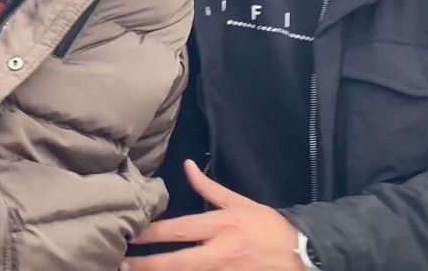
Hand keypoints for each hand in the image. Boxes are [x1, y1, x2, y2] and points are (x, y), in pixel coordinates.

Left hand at [123, 160, 301, 270]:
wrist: (305, 253)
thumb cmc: (268, 226)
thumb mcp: (240, 203)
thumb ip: (209, 188)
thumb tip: (186, 166)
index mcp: (220, 226)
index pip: (178, 229)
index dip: (151, 233)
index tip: (130, 235)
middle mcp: (221, 252)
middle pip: (177, 262)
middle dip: (147, 264)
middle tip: (122, 264)